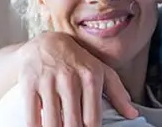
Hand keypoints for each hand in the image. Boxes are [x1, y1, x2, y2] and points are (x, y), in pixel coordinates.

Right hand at [17, 32, 138, 126]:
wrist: (46, 43)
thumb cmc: (78, 62)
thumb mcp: (101, 72)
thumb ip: (118, 93)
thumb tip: (133, 115)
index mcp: (91, 77)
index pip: (92, 121)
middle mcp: (70, 79)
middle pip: (72, 124)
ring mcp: (48, 81)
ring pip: (52, 123)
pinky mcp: (29, 83)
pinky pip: (31, 116)